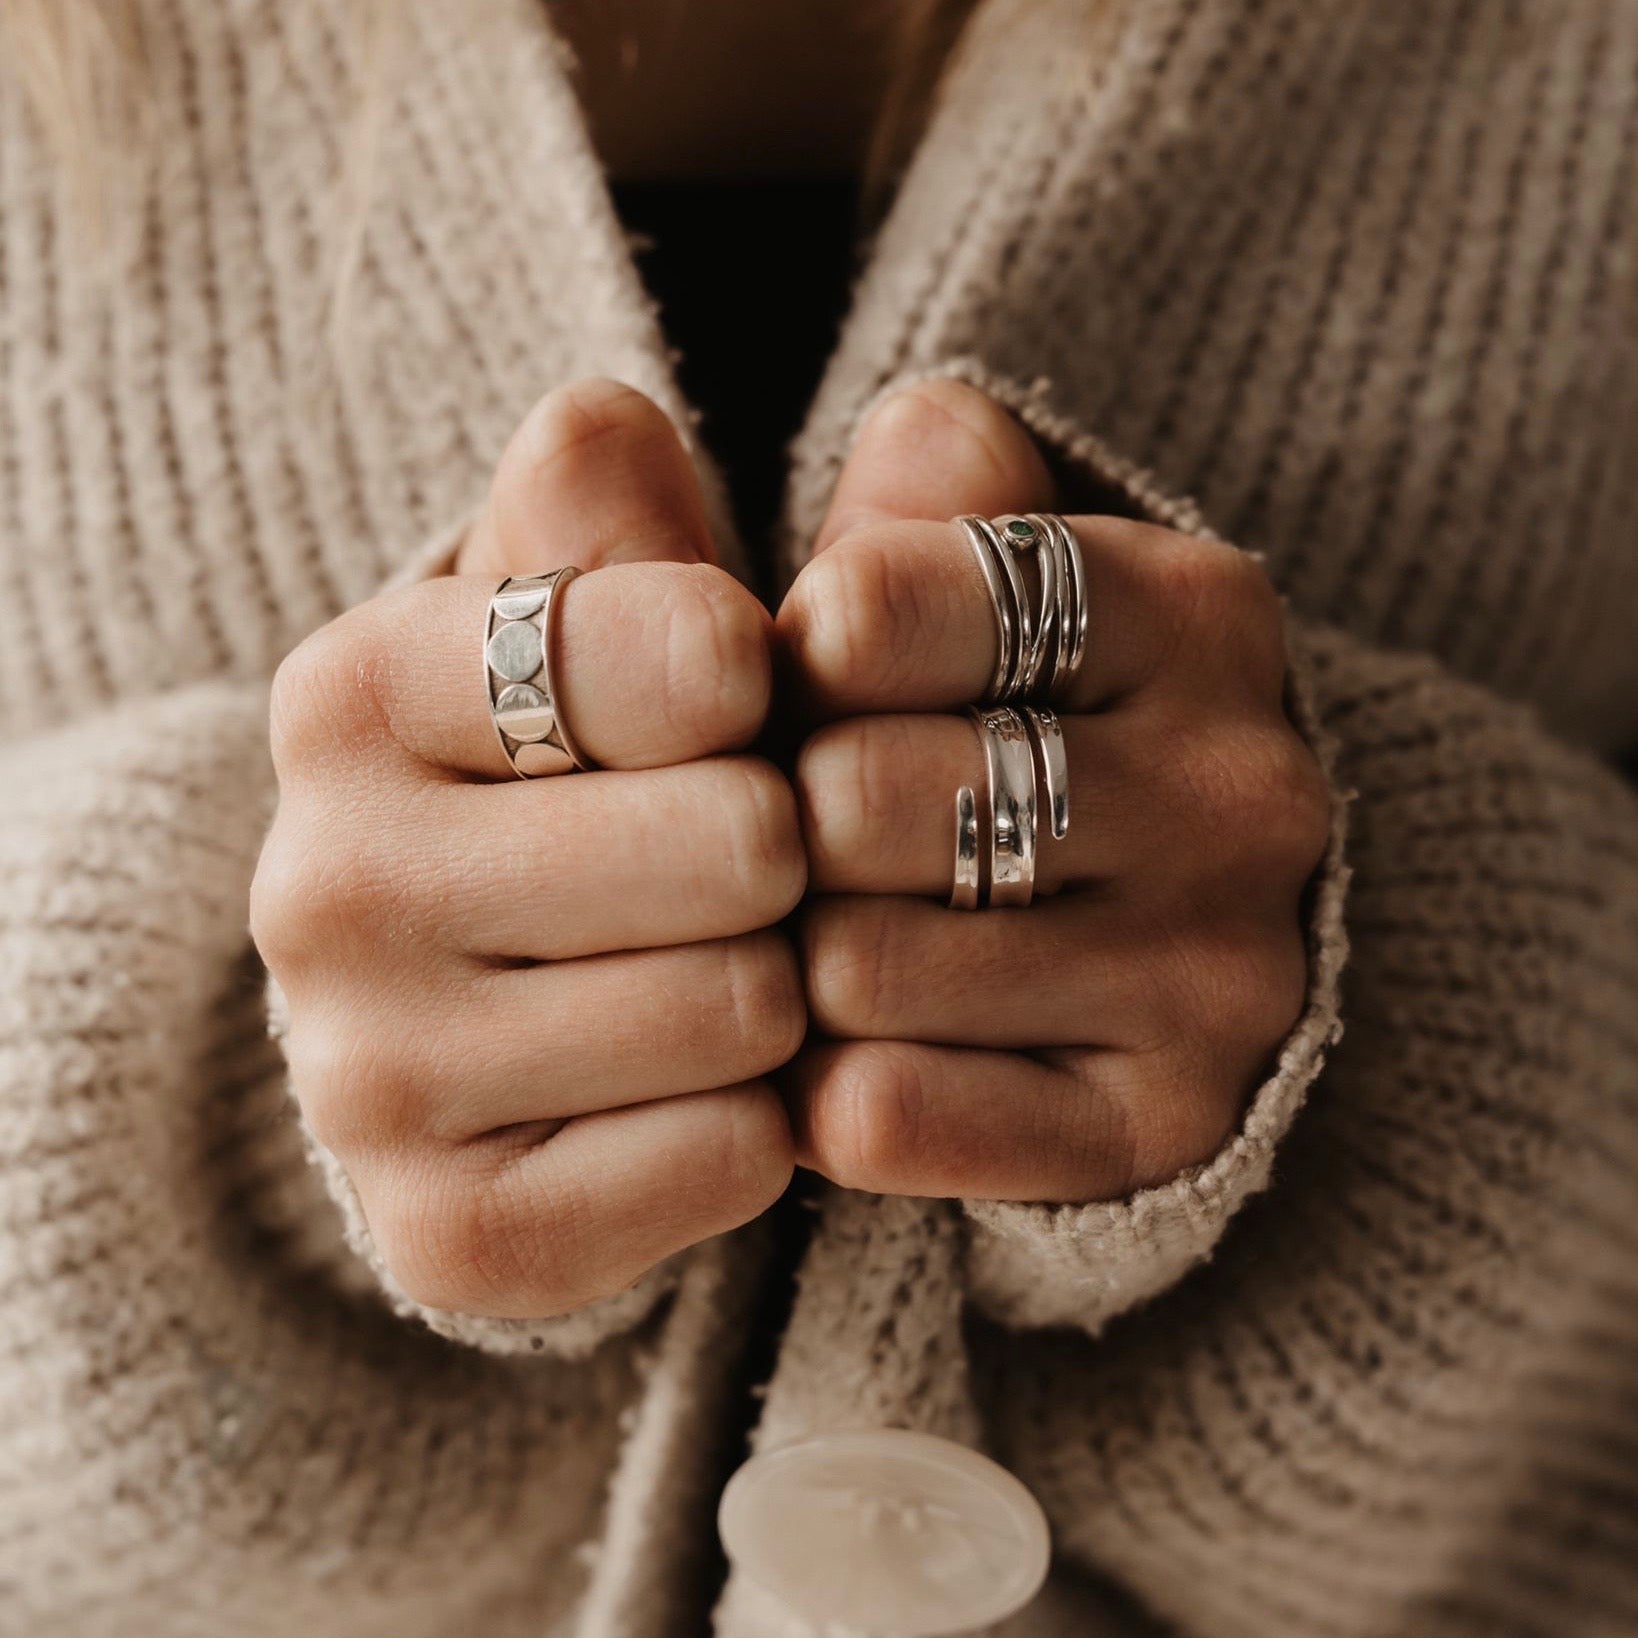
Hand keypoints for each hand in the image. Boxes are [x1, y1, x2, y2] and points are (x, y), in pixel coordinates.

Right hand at [251, 380, 805, 1318]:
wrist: (487, 1000)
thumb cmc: (580, 774)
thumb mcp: (583, 600)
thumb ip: (610, 494)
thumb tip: (612, 429)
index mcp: (355, 689)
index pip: (691, 654)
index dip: (768, 682)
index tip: (738, 701)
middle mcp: (321, 885)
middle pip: (737, 843)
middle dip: (787, 850)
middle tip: (745, 860)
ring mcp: (365, 1078)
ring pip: (740, 1013)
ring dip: (784, 991)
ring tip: (722, 968)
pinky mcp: (446, 1235)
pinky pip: (724, 1166)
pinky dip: (762, 1126)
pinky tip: (702, 1090)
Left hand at [777, 380, 1330, 1203]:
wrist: (1168, 941)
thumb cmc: (1014, 726)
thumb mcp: (986, 574)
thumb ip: (898, 491)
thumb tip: (695, 424)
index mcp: (1190, 613)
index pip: (879, 608)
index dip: (784, 660)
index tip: (794, 688)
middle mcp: (1238, 791)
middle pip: (859, 798)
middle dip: (779, 822)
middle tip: (783, 838)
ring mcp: (1220, 972)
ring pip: (861, 967)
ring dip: (788, 962)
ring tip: (810, 943)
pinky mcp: (1161, 1126)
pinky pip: (897, 1117)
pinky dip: (818, 1092)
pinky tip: (833, 1058)